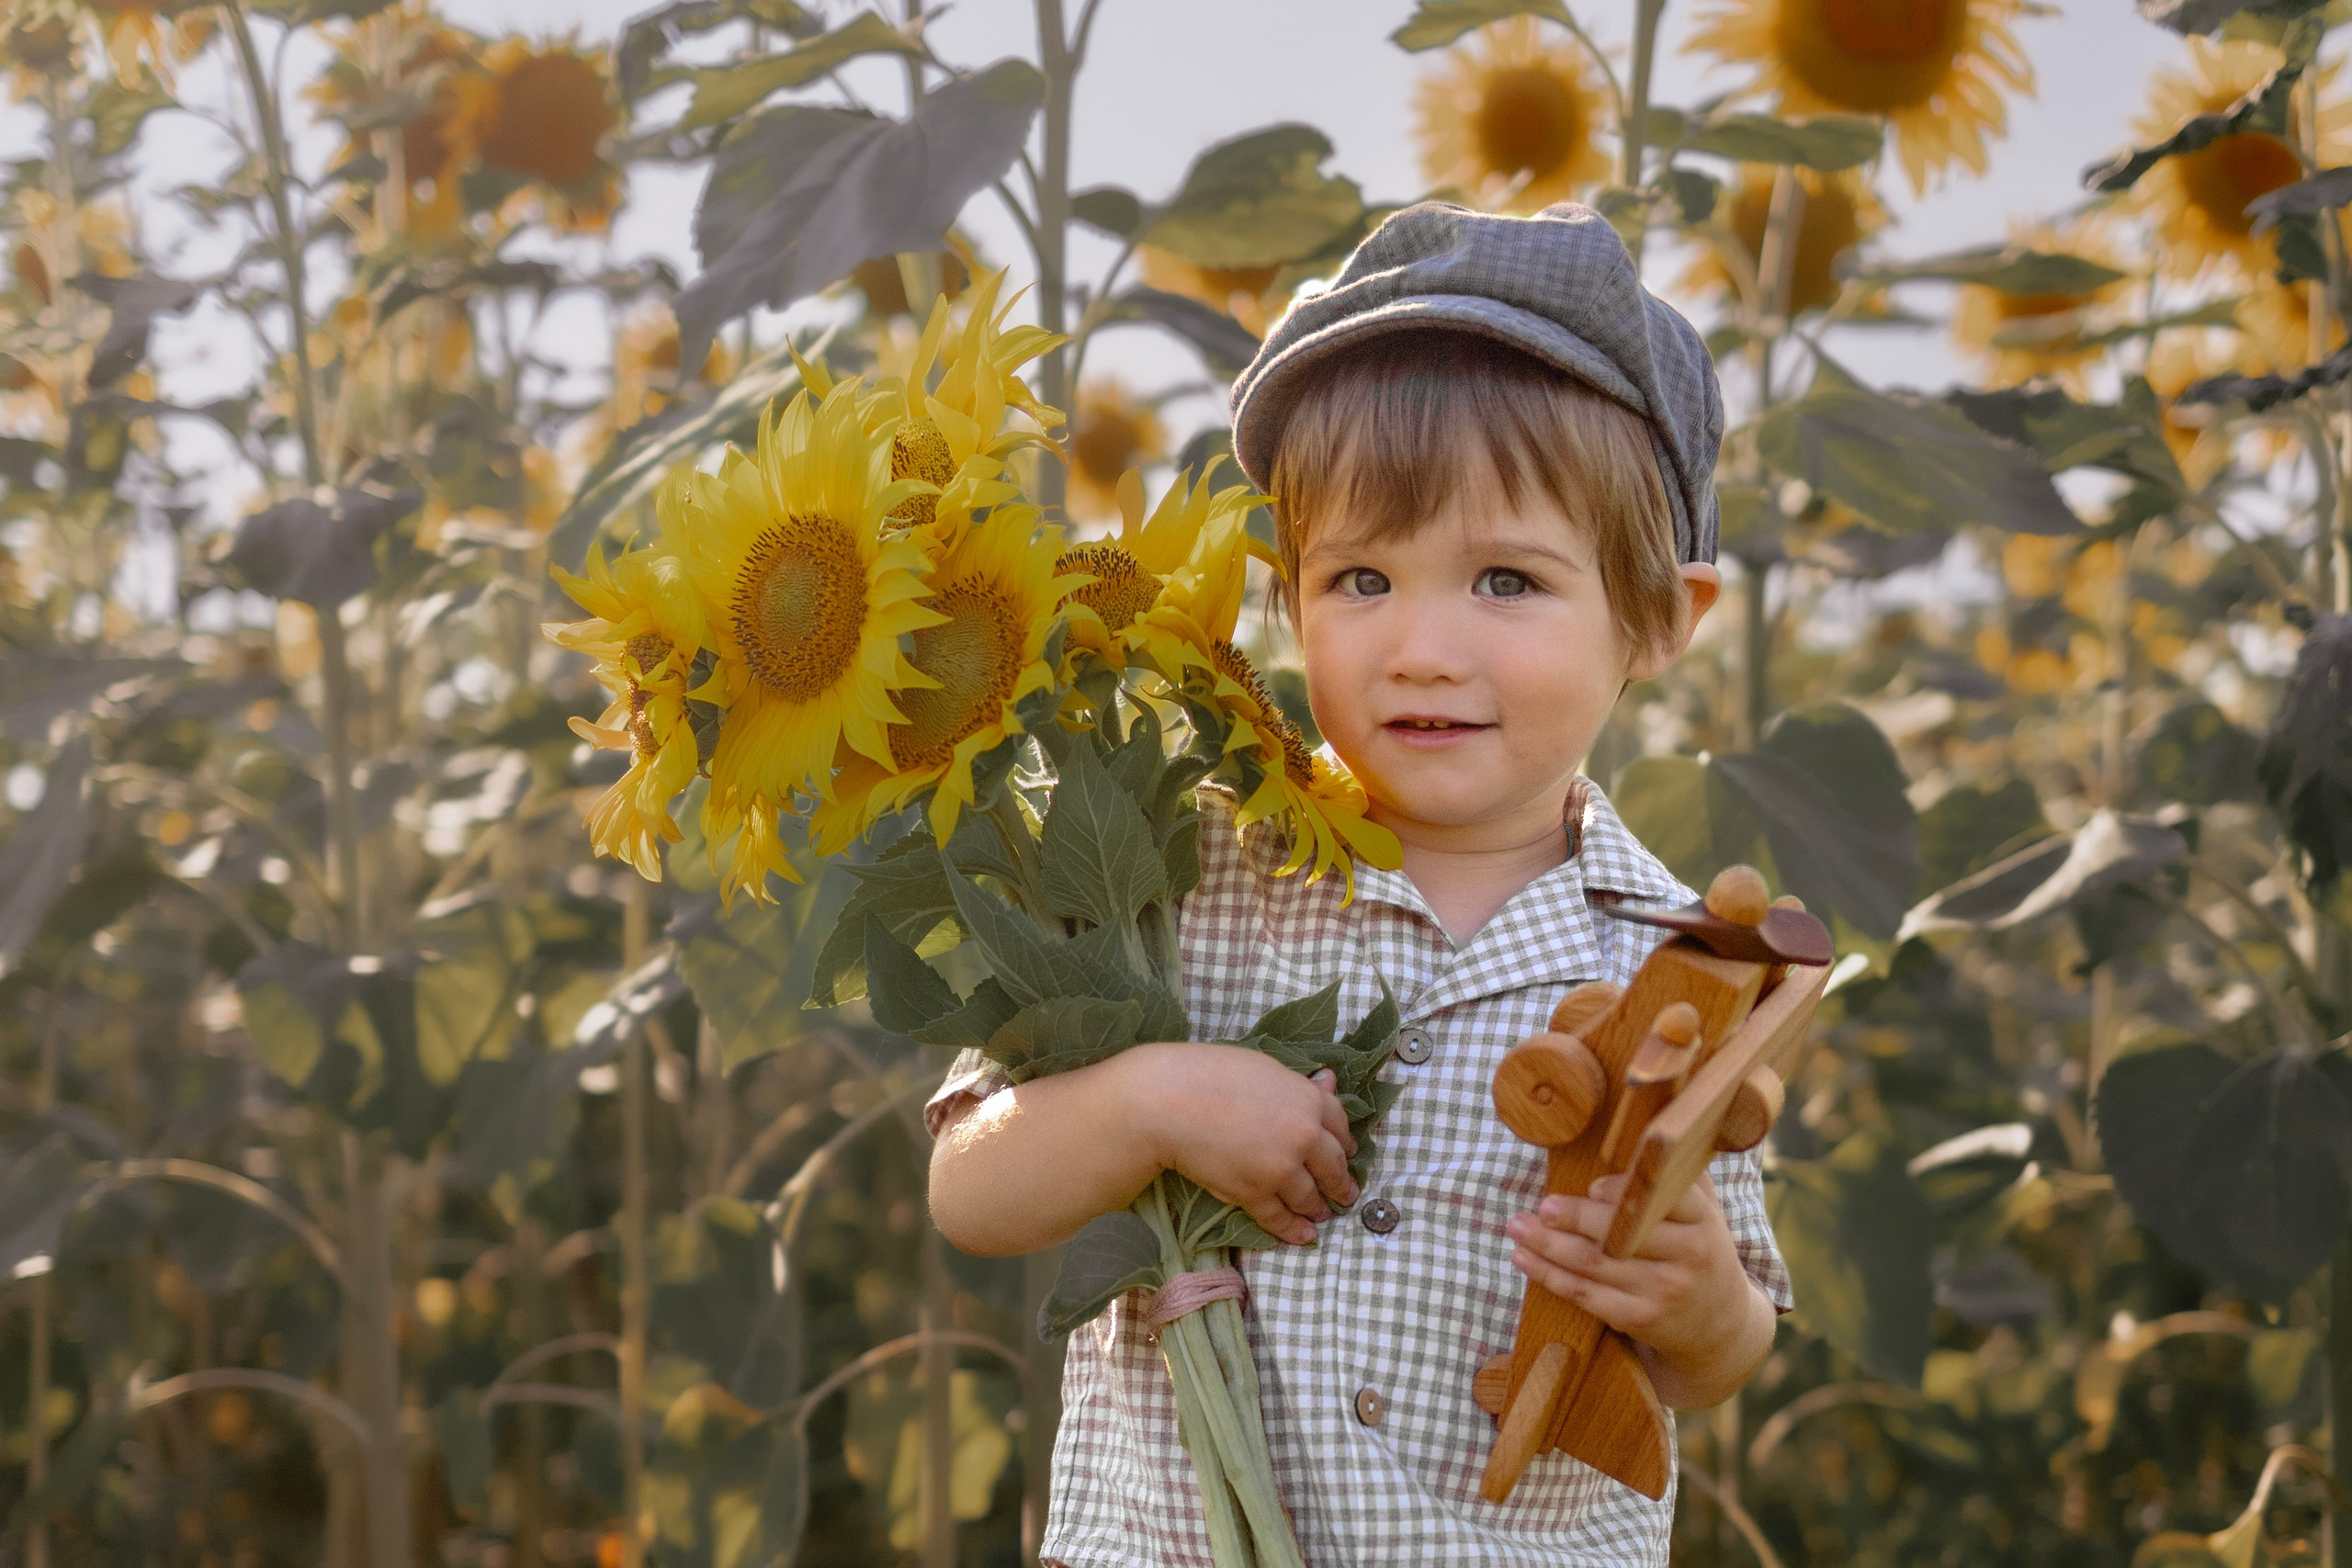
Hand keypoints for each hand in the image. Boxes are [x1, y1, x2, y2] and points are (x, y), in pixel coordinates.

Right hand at [1126, 1042, 1358, 1245]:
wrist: (1169, 1101)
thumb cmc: (1211, 1073)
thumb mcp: (1264, 1069)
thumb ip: (1299, 1084)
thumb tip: (1329, 1082)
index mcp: (1308, 1101)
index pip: (1340, 1126)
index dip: (1345, 1143)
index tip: (1347, 1154)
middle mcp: (1304, 1137)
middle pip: (1333, 1166)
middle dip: (1341, 1183)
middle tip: (1346, 1195)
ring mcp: (1282, 1169)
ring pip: (1310, 1197)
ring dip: (1319, 1209)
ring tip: (1322, 1216)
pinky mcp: (1255, 1194)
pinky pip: (1280, 1217)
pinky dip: (1293, 1230)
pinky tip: (1303, 1236)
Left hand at [1504, 1171, 1754, 1366]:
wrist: (1721, 1322)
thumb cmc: (1699, 1248)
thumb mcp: (1705, 1210)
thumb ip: (1677, 1174)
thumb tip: (1642, 1120)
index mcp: (1703, 1220)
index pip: (1663, 1199)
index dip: (1624, 1192)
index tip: (1592, 1185)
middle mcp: (1688, 1255)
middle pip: (1622, 1233)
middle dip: (1575, 1217)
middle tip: (1542, 1205)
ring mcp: (1664, 1290)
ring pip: (1595, 1265)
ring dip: (1548, 1246)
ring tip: (1517, 1227)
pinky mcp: (1641, 1319)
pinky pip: (1587, 1296)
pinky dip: (1550, 1277)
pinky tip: (1525, 1259)